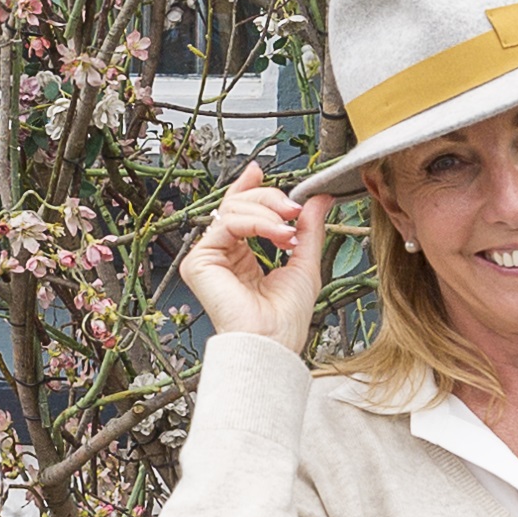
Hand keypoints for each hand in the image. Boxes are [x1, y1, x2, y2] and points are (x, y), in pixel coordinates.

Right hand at [179, 168, 329, 354]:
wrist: (274, 343)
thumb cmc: (285, 319)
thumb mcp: (305, 263)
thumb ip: (309, 229)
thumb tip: (319, 198)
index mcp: (241, 257)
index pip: (239, 212)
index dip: (248, 189)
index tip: (260, 172)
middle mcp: (221, 254)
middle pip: (236, 205)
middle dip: (269, 199)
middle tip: (295, 209)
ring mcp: (207, 257)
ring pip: (232, 209)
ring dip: (268, 212)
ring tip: (290, 231)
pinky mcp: (198, 262)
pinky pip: (228, 224)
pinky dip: (257, 223)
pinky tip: (278, 235)